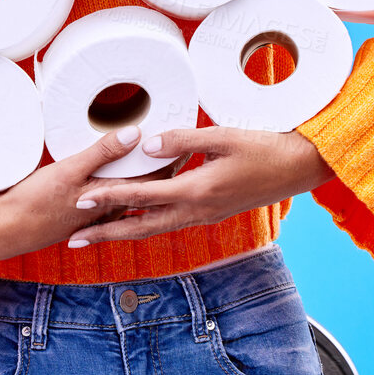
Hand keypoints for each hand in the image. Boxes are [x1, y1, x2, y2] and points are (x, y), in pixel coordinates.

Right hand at [0, 126, 191, 261]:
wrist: (10, 229)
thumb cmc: (36, 202)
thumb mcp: (68, 171)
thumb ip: (102, 153)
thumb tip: (135, 134)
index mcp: (114, 196)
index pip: (157, 174)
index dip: (173, 153)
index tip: (186, 132)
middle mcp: (113, 206)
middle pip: (151, 182)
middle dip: (166, 161)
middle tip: (179, 136)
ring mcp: (101, 210)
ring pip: (135, 187)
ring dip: (147, 170)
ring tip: (157, 148)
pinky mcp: (88, 210)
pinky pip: (118, 192)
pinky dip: (128, 179)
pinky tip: (125, 170)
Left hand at [65, 127, 332, 247]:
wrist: (298, 169)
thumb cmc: (264, 148)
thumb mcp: (222, 137)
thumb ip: (181, 140)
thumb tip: (145, 145)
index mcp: (197, 192)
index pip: (142, 196)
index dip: (109, 196)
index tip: (81, 197)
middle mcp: (197, 211)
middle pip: (141, 227)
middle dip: (106, 232)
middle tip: (74, 237)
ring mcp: (205, 215)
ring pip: (155, 228)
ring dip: (124, 231)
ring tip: (96, 233)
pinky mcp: (211, 213)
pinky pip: (170, 222)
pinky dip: (147, 222)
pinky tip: (134, 218)